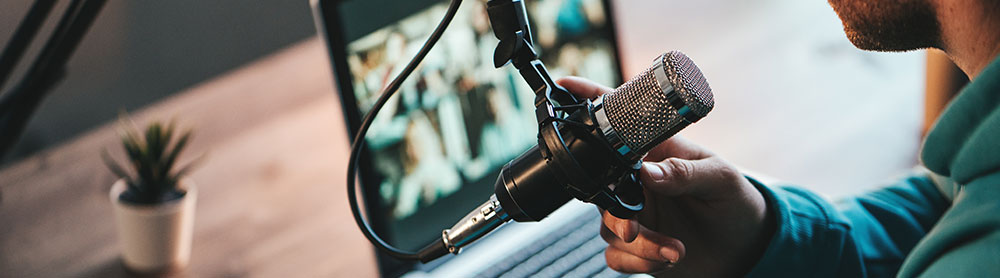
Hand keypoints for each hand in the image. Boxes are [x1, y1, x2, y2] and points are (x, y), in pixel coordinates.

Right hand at [557, 77, 773, 276]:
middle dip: (615, 213)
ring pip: (609, 228)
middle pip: (602, 188)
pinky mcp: (636, 247)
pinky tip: (667, 258)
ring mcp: (635, 213)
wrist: (746, 249)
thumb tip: (648, 172)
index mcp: (655, 152)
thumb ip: (685, 172)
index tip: (565, 86)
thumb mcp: (721, 179)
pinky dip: (638, 262)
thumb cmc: (735, 202)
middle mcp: (638, 181)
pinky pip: (616, 256)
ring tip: (675, 249)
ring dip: (639, 245)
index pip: (618, 124)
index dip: (589, 100)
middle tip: (633, 229)